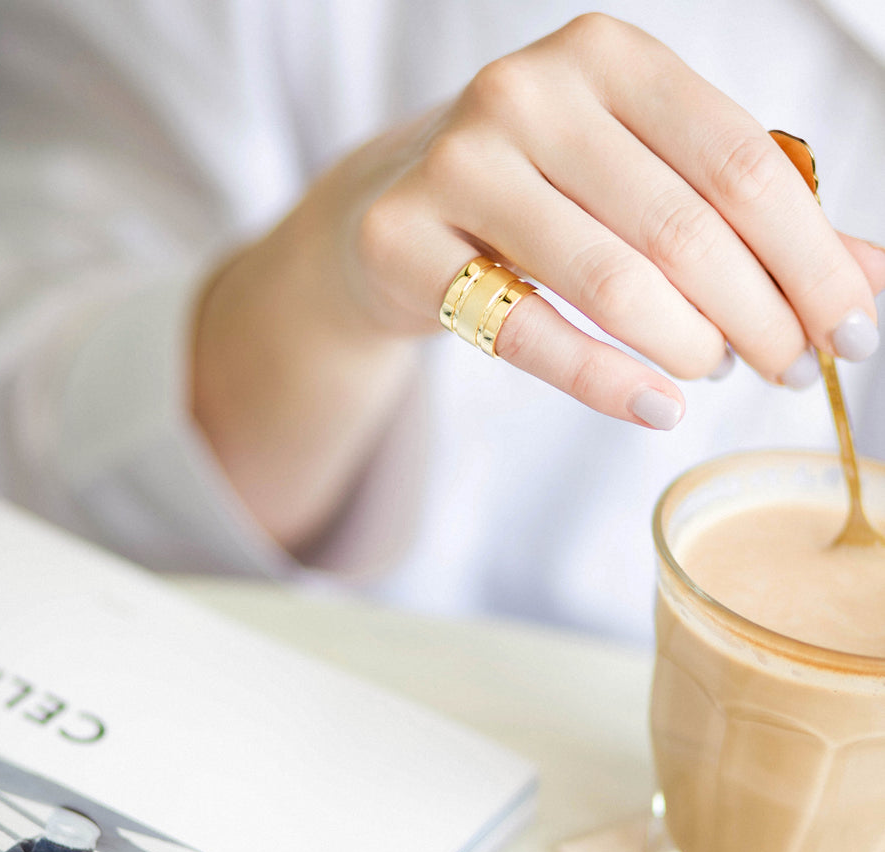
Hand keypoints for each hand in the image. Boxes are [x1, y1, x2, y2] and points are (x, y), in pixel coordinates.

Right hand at [354, 14, 883, 426]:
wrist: (399, 210)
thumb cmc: (541, 194)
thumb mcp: (643, 177)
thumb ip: (748, 219)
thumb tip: (868, 282)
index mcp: (604, 56)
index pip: (742, 163)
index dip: (813, 259)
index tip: (854, 332)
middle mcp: (527, 93)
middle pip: (684, 228)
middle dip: (761, 317)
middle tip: (790, 370)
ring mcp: (457, 164)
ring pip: (611, 280)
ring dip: (691, 347)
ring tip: (720, 374)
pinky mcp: (405, 242)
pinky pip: (528, 332)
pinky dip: (606, 381)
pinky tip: (660, 408)